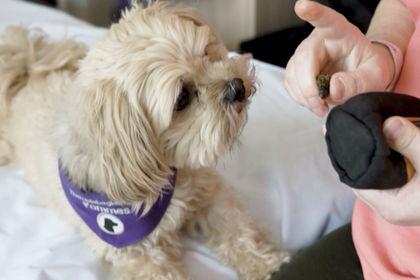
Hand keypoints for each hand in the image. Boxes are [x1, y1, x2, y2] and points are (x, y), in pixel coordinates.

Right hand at [284, 0, 393, 116]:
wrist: (362, 77)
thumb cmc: (370, 70)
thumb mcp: (376, 75)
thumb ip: (359, 81)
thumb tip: (334, 88)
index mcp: (340, 33)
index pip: (326, 19)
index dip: (313, 13)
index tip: (301, 6)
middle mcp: (318, 41)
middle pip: (303, 58)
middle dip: (308, 86)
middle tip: (321, 105)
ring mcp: (305, 56)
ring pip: (293, 74)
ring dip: (304, 96)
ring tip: (321, 107)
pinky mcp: (297, 71)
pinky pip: (290, 85)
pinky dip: (300, 99)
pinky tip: (314, 103)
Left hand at [353, 117, 419, 225]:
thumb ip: (412, 144)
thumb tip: (388, 123)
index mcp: (391, 206)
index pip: (354, 179)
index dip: (347, 154)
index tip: (342, 129)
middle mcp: (391, 207)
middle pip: (363, 175)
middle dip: (357, 150)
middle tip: (350, 122)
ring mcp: (401, 201)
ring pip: (377, 173)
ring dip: (373, 151)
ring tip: (364, 125)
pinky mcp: (410, 194)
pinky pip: (391, 172)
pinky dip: (388, 155)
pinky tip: (386, 136)